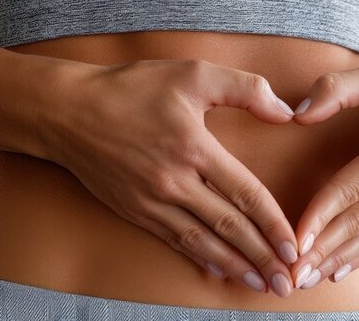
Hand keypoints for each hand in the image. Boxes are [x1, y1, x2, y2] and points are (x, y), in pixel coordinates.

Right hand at [43, 59, 299, 296]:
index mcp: (194, 148)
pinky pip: (173, 240)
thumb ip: (245, 89)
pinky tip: (218, 269)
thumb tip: (286, 112)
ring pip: (202, 241)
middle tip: (287, 282)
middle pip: (229, 226)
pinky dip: (199, 257)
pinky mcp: (134, 210)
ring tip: (260, 285)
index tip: (293, 246)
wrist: (65, 112)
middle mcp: (174, 181)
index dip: (273, 224)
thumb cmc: (130, 88)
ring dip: (235, 265)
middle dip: (262, 257)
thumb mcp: (192, 74)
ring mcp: (152, 200)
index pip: (246, 194)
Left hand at [289, 62, 358, 287]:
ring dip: (336, 261)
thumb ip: (338, 89)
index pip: (350, 190)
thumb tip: (297, 113)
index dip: (319, 217)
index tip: (292, 240)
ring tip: (304, 280)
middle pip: (358, 222)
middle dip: (321, 251)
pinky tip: (336, 272)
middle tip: (289, 274)